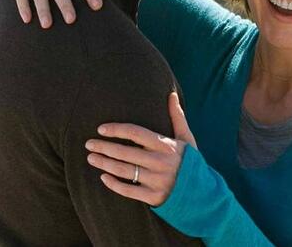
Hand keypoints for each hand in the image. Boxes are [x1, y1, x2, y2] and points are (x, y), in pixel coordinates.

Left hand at [85, 92, 197, 206]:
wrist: (203, 193)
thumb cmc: (191, 162)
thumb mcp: (186, 138)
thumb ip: (177, 116)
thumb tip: (170, 93)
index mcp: (167, 145)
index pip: (136, 133)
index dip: (117, 129)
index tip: (101, 129)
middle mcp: (161, 162)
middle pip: (125, 152)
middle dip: (104, 147)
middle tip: (89, 144)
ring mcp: (157, 181)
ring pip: (123, 171)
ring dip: (104, 164)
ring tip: (91, 158)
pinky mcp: (154, 197)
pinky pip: (128, 190)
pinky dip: (114, 184)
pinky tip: (103, 177)